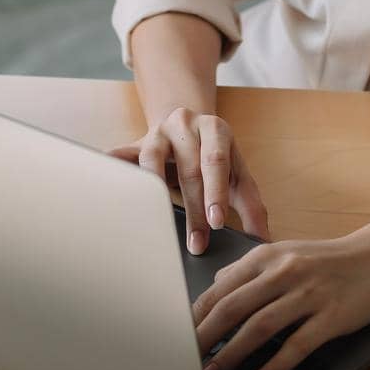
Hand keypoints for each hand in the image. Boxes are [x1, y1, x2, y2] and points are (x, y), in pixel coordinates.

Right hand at [107, 107, 270, 254]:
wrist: (186, 125)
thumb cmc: (215, 157)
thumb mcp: (238, 175)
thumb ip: (252, 205)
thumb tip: (263, 240)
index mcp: (215, 130)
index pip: (216, 161)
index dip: (216, 191)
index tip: (217, 222)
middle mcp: (185, 125)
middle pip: (188, 168)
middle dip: (193, 209)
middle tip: (197, 243)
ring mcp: (157, 133)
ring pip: (152, 159)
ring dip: (156, 193)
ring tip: (158, 221)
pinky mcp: (134, 144)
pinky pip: (121, 155)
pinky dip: (113, 167)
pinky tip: (107, 183)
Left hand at [191, 231, 369, 369]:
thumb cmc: (328, 259)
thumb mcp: (284, 253)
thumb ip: (249, 270)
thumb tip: (214, 288)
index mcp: (268, 256)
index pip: (221, 289)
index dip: (196, 316)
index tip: (177, 337)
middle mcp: (285, 272)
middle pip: (233, 307)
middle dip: (204, 337)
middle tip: (184, 360)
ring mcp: (309, 294)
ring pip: (260, 327)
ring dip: (231, 354)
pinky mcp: (331, 316)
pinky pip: (297, 345)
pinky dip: (274, 365)